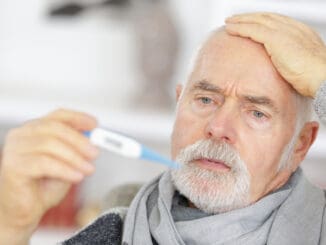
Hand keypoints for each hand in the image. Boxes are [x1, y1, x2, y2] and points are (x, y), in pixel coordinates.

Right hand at [0, 109, 98, 243]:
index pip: (57, 116)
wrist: (23, 211)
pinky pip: (45, 163)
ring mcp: (15, 150)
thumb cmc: (42, 187)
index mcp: (34, 130)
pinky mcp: (13, 166)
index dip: (78, 118)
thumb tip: (93, 139)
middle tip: (94, 153)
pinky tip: (77, 177)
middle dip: (79, 140)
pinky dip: (65, 169)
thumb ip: (76, 149)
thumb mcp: (66, 163)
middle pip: (55, 128)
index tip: (95, 124)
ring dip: (75, 158)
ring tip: (88, 169)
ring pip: (50, 144)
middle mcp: (21, 136)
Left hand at [225, 12, 325, 96]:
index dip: (262, 21)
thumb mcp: (303, 63)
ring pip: (257, 21)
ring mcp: (284, 31)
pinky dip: (240, 28)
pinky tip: (231, 29)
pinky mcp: (275, 39)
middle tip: (237, 19)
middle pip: (266, 18)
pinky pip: (252, 30)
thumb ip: (291, 59)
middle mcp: (292, 27)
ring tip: (230, 22)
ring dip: (241, 20)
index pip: (277, 22)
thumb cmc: (315, 76)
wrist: (322, 77)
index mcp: (300, 32)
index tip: (252, 23)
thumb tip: (283, 67)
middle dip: (250, 17)